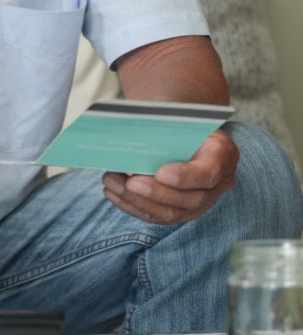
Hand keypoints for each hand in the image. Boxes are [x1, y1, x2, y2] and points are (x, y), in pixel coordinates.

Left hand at [102, 129, 238, 223]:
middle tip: (130, 182)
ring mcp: (200, 202)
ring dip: (138, 200)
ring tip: (113, 184)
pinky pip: (156, 216)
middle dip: (156, 193)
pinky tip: (113, 193)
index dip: (185, 177)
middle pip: (190, 198)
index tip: (160, 173)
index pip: (209, 173)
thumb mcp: (179, 118)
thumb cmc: (178, 123)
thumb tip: (131, 137)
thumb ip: (164, 129)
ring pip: (171, 213)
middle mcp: (217, 183)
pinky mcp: (179, 211)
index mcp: (221, 155)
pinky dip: (132, 205)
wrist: (180, 132)